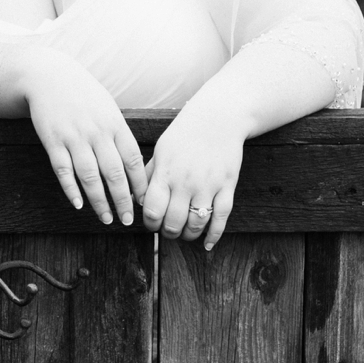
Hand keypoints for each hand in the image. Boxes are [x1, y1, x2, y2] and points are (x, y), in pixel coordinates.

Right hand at [18, 50, 145, 226]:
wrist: (48, 76)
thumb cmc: (83, 94)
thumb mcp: (108, 108)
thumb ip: (119, 133)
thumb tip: (133, 164)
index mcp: (114, 124)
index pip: (132, 159)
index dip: (140, 184)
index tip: (144, 202)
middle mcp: (97, 132)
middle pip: (114, 173)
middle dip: (122, 200)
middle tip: (127, 220)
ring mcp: (74, 137)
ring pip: (89, 176)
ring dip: (99, 201)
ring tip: (106, 219)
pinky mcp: (53, 141)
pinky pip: (63, 170)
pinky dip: (71, 189)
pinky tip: (78, 204)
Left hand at [141, 104, 246, 250]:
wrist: (218, 118)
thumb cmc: (184, 135)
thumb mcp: (161, 152)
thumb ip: (148, 176)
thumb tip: (136, 201)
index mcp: (165, 173)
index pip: (151, 209)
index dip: (149, 223)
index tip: (152, 223)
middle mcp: (185, 181)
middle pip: (173, 222)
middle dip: (168, 233)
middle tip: (169, 230)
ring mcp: (208, 185)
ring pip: (196, 223)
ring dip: (188, 235)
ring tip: (185, 234)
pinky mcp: (227, 186)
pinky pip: (221, 217)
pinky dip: (214, 234)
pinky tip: (207, 244)